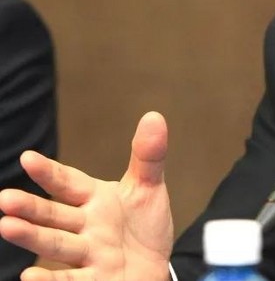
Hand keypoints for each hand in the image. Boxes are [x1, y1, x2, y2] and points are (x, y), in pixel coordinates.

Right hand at [0, 112, 173, 280]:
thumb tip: (154, 116)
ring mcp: (88, 255)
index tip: (28, 158)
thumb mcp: (148, 188)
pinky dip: (51, 280)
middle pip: (54, 216)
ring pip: (57, 245)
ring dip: (32, 237)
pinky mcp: (95, 280)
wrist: (154, 268)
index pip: (68, 183)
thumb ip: (148, 156)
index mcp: (94, 199)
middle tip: (4, 199)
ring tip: (7, 227)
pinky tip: (29, 276)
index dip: (50, 172)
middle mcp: (85, 226)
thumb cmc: (142, 227)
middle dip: (31, 208)